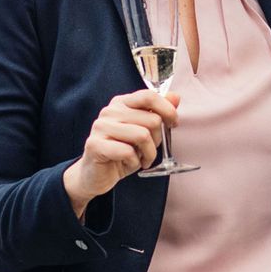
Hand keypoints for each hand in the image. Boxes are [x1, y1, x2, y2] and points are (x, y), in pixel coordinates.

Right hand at [62, 90, 178, 216]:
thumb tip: (175, 97)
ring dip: (148, 153)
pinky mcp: (95, 145)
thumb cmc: (121, 152)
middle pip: (151, 119)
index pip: (148, 96)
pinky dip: (134, 162)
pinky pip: (128, 152)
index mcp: (121, 103)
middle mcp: (110, 111)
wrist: (95, 174)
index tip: (173, 124)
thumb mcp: (143, 132)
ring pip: (142, 135)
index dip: (167, 110)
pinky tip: (128, 163)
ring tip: (142, 159)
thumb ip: (157, 113)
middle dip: (157, 140)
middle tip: (149, 150)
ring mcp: (101, 127)